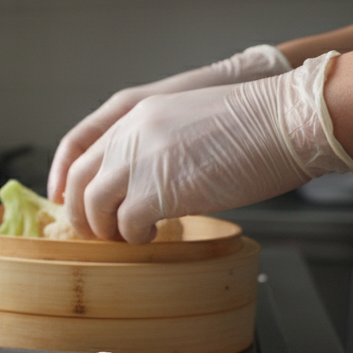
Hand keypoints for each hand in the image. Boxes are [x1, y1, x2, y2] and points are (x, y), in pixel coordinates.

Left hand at [64, 52, 352, 243]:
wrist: (287, 119)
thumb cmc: (256, 126)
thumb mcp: (189, 122)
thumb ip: (157, 144)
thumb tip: (141, 181)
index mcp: (137, 113)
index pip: (80, 147)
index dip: (67, 179)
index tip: (65, 201)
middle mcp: (130, 134)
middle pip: (79, 179)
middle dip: (81, 212)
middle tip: (96, 232)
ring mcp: (140, 160)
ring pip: (94, 204)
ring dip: (105, 228)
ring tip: (125, 238)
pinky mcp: (157, 190)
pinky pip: (126, 223)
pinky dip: (134, 237)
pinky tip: (151, 237)